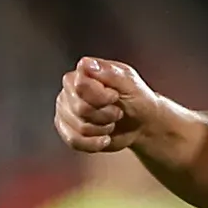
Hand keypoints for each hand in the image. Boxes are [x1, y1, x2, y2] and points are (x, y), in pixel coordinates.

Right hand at [54, 56, 172, 153]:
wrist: (141, 123)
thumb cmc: (136, 98)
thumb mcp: (129, 82)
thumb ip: (109, 72)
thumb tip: (85, 63)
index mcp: (82, 72)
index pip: (80, 85)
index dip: (101, 96)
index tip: (116, 96)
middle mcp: (69, 90)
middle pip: (80, 109)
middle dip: (106, 115)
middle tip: (118, 112)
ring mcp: (66, 110)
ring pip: (79, 127)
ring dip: (103, 129)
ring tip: (112, 122)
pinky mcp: (67, 130)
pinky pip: (74, 141)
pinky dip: (94, 144)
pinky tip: (105, 139)